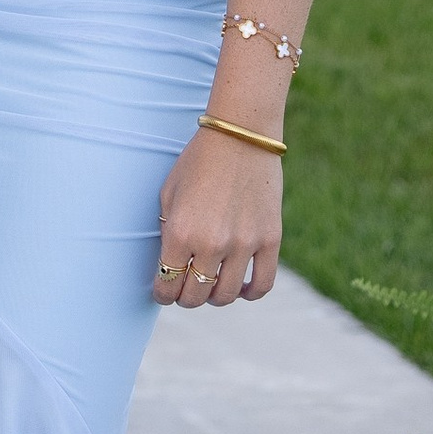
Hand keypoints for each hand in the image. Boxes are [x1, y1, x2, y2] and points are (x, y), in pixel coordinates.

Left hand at [153, 129, 279, 308]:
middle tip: (185, 288)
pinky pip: (262, 284)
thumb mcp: (168, 194)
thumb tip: (170, 266)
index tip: (164, 290)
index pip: (167, 285)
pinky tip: (240, 287)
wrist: (240, 136)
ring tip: (211, 285)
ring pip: (226, 296)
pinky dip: (249, 293)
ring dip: (214, 297)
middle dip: (185, 297)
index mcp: (180, 232)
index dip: (163, 293)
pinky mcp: (270, 240)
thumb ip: (167, 233)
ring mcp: (244, 244)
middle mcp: (211, 244)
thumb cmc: (198, 162)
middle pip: (195, 296)